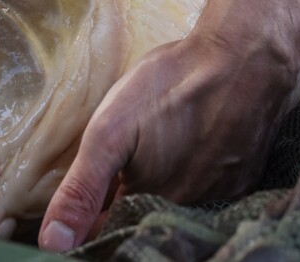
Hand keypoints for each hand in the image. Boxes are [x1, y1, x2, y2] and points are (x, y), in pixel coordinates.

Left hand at [38, 29, 297, 251]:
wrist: (246, 57)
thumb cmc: (173, 86)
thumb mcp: (110, 132)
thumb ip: (81, 190)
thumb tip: (53, 244)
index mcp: (149, 201)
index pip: (110, 227)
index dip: (93, 215)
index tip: (89, 197)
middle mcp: (188, 208)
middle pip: (145, 214)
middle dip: (127, 197)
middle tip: (126, 159)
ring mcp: (221, 194)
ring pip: (178, 202)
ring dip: (162, 185)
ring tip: (158, 149)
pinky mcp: (244, 177)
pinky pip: (211, 189)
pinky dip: (196, 173)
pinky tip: (190, 145)